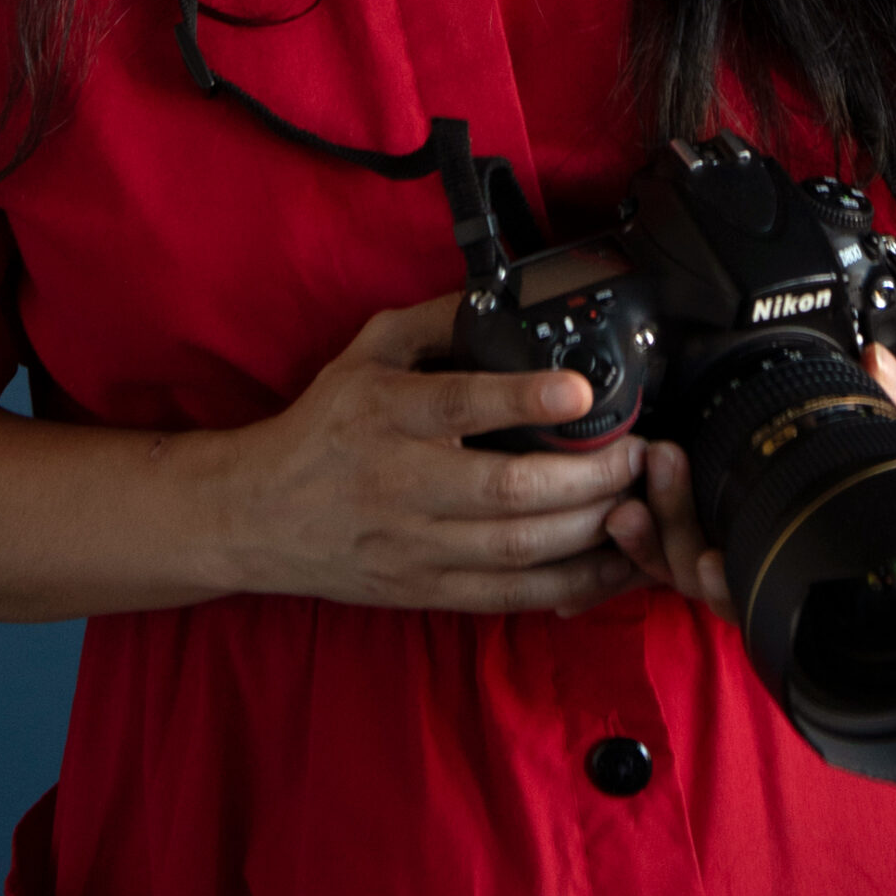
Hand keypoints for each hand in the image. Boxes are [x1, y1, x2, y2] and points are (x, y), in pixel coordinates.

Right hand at [208, 292, 646, 614]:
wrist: (257, 517)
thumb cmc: (321, 429)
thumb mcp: (365, 353)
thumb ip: (433, 322)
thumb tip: (498, 298)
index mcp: (385, 415)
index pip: (458, 407)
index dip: (522, 398)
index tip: (578, 389)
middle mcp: (401, 484)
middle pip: (506, 491)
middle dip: (587, 476)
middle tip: (639, 452)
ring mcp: (416, 547)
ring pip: (518, 550)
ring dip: (591, 528)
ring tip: (639, 499)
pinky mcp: (428, 590)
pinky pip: (513, 597)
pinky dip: (572, 584)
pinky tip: (613, 561)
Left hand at [601, 342, 895, 622]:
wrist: (892, 500)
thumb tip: (878, 364)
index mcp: (808, 562)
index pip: (763, 588)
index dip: (733, 583)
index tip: (715, 560)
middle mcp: (765, 569)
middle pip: (703, 572)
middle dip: (675, 526)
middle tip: (667, 462)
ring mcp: (730, 554)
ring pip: (674, 562)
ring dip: (648, 528)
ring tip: (635, 484)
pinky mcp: (701, 534)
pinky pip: (660, 551)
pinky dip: (637, 540)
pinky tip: (623, 510)